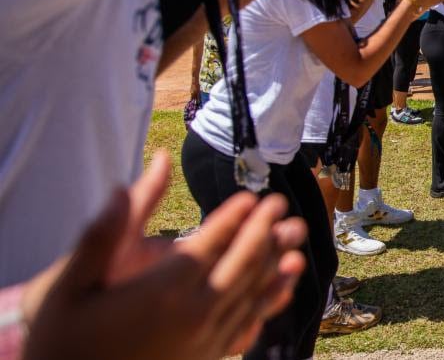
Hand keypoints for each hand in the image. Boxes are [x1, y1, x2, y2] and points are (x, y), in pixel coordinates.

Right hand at [21, 151, 306, 359]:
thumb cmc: (61, 337)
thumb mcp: (71, 285)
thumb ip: (102, 234)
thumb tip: (122, 187)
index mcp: (160, 291)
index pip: (210, 244)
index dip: (234, 217)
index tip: (253, 195)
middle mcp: (190, 315)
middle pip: (241, 265)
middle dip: (264, 231)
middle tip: (282, 204)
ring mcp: (202, 340)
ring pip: (251, 295)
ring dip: (276, 264)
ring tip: (296, 240)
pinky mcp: (205, 358)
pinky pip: (247, 326)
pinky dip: (268, 303)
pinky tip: (283, 289)